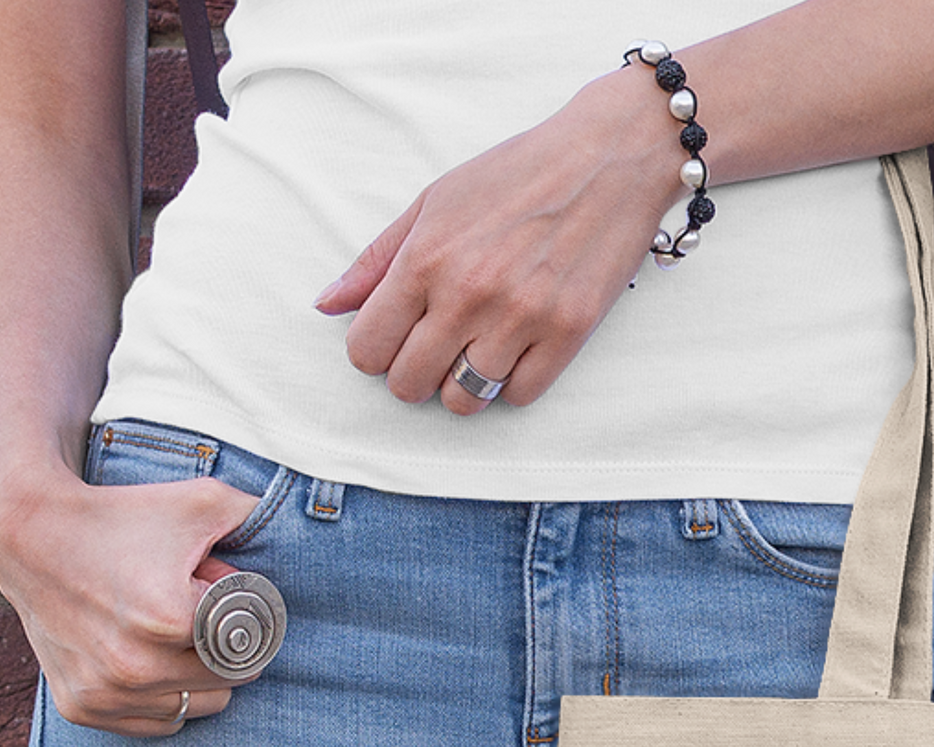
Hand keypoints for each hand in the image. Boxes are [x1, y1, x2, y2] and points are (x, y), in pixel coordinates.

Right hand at [0, 466, 258, 736]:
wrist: (30, 532)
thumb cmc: (123, 514)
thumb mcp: (200, 502)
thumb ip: (261, 517)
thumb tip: (313, 539)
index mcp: (168, 620)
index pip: (250, 643)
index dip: (241, 615)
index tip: (216, 591)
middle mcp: (134, 667)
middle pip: (229, 677)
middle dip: (222, 644)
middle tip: (190, 607)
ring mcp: (105, 692)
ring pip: (201, 705)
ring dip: (197, 674)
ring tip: (164, 629)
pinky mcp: (82, 708)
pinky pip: (160, 720)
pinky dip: (163, 695)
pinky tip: (144, 654)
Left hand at [314, 68, 682, 416]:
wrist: (605, 160)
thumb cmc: (517, 175)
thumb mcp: (435, 202)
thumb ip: (378, 258)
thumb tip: (328, 304)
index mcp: (427, 259)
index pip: (369, 348)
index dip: (374, 353)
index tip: (394, 341)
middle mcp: (469, 294)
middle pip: (410, 384)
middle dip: (414, 376)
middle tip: (433, 352)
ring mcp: (520, 318)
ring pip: (465, 400)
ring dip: (463, 386)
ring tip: (475, 353)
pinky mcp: (568, 334)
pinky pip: (520, 395)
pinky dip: (512, 382)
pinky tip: (516, 350)